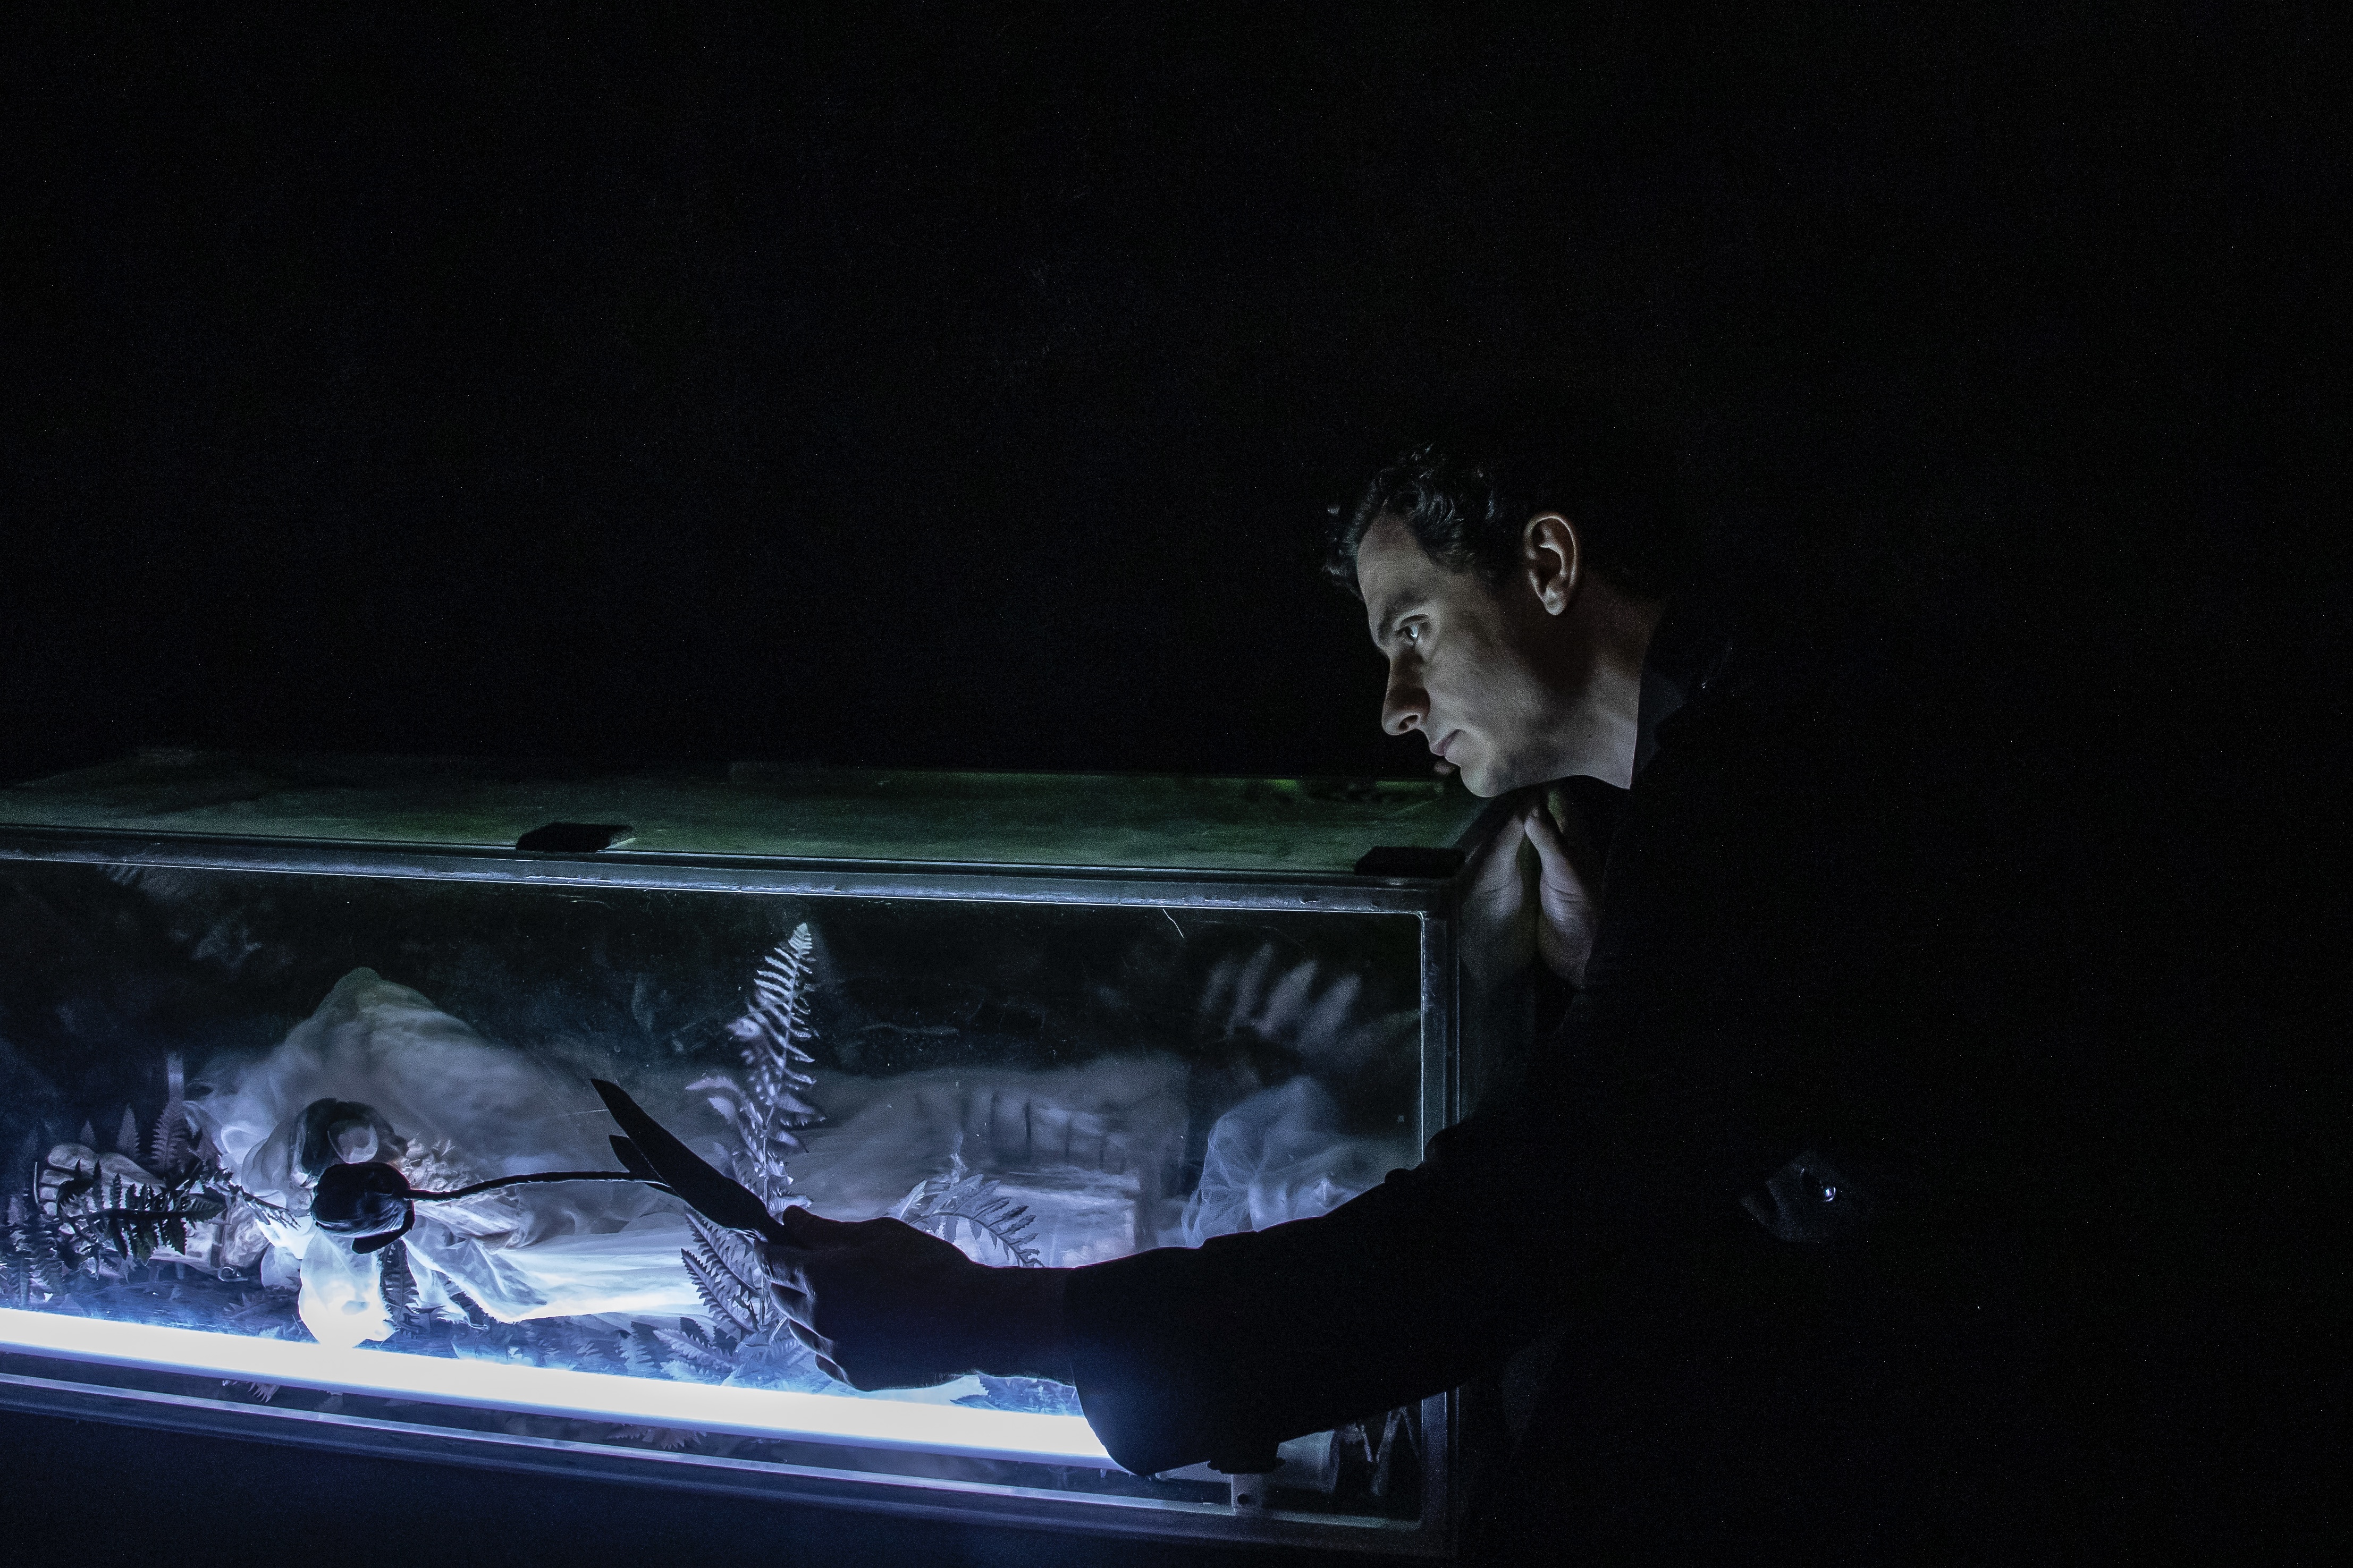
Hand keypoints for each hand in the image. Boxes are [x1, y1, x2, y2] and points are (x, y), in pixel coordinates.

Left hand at [762, 1207, 1069, 1389]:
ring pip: (799, 1330)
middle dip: (783, 1277)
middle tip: (803, 1263)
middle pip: (780, 1297)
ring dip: (804, 1310)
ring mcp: (834, 1352)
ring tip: (834, 1295)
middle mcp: (817, 1318)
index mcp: (819, 1278)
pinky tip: (851, 1327)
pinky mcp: (853, 1376)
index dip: (769, 1247)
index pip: (772, 1261)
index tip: (770, 1240)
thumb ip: (827, 1230)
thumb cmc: (928, 1268)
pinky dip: (827, 1340)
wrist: (970, 1321)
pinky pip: (824, 1356)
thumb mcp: (879, 1235)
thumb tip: (791, 1217)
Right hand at [1460, 785, 1602, 990]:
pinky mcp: (1532, 882)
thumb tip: (1528, 801)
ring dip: (1509, 818)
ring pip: (1527, 831)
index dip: (1540, 779)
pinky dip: (1503, 844)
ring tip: (1479, 800)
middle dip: (1519, 796)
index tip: (1513, 763)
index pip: (1558, 796)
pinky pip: (1517, 855)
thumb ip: (1548, 837)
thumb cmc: (1579, 909)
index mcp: (1574, 838)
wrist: (1577, 953)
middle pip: (1540, 811)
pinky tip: (1482, 837)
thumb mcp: (1563, 870)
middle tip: (1488, 779)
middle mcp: (1560, 845)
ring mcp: (1545, 864)